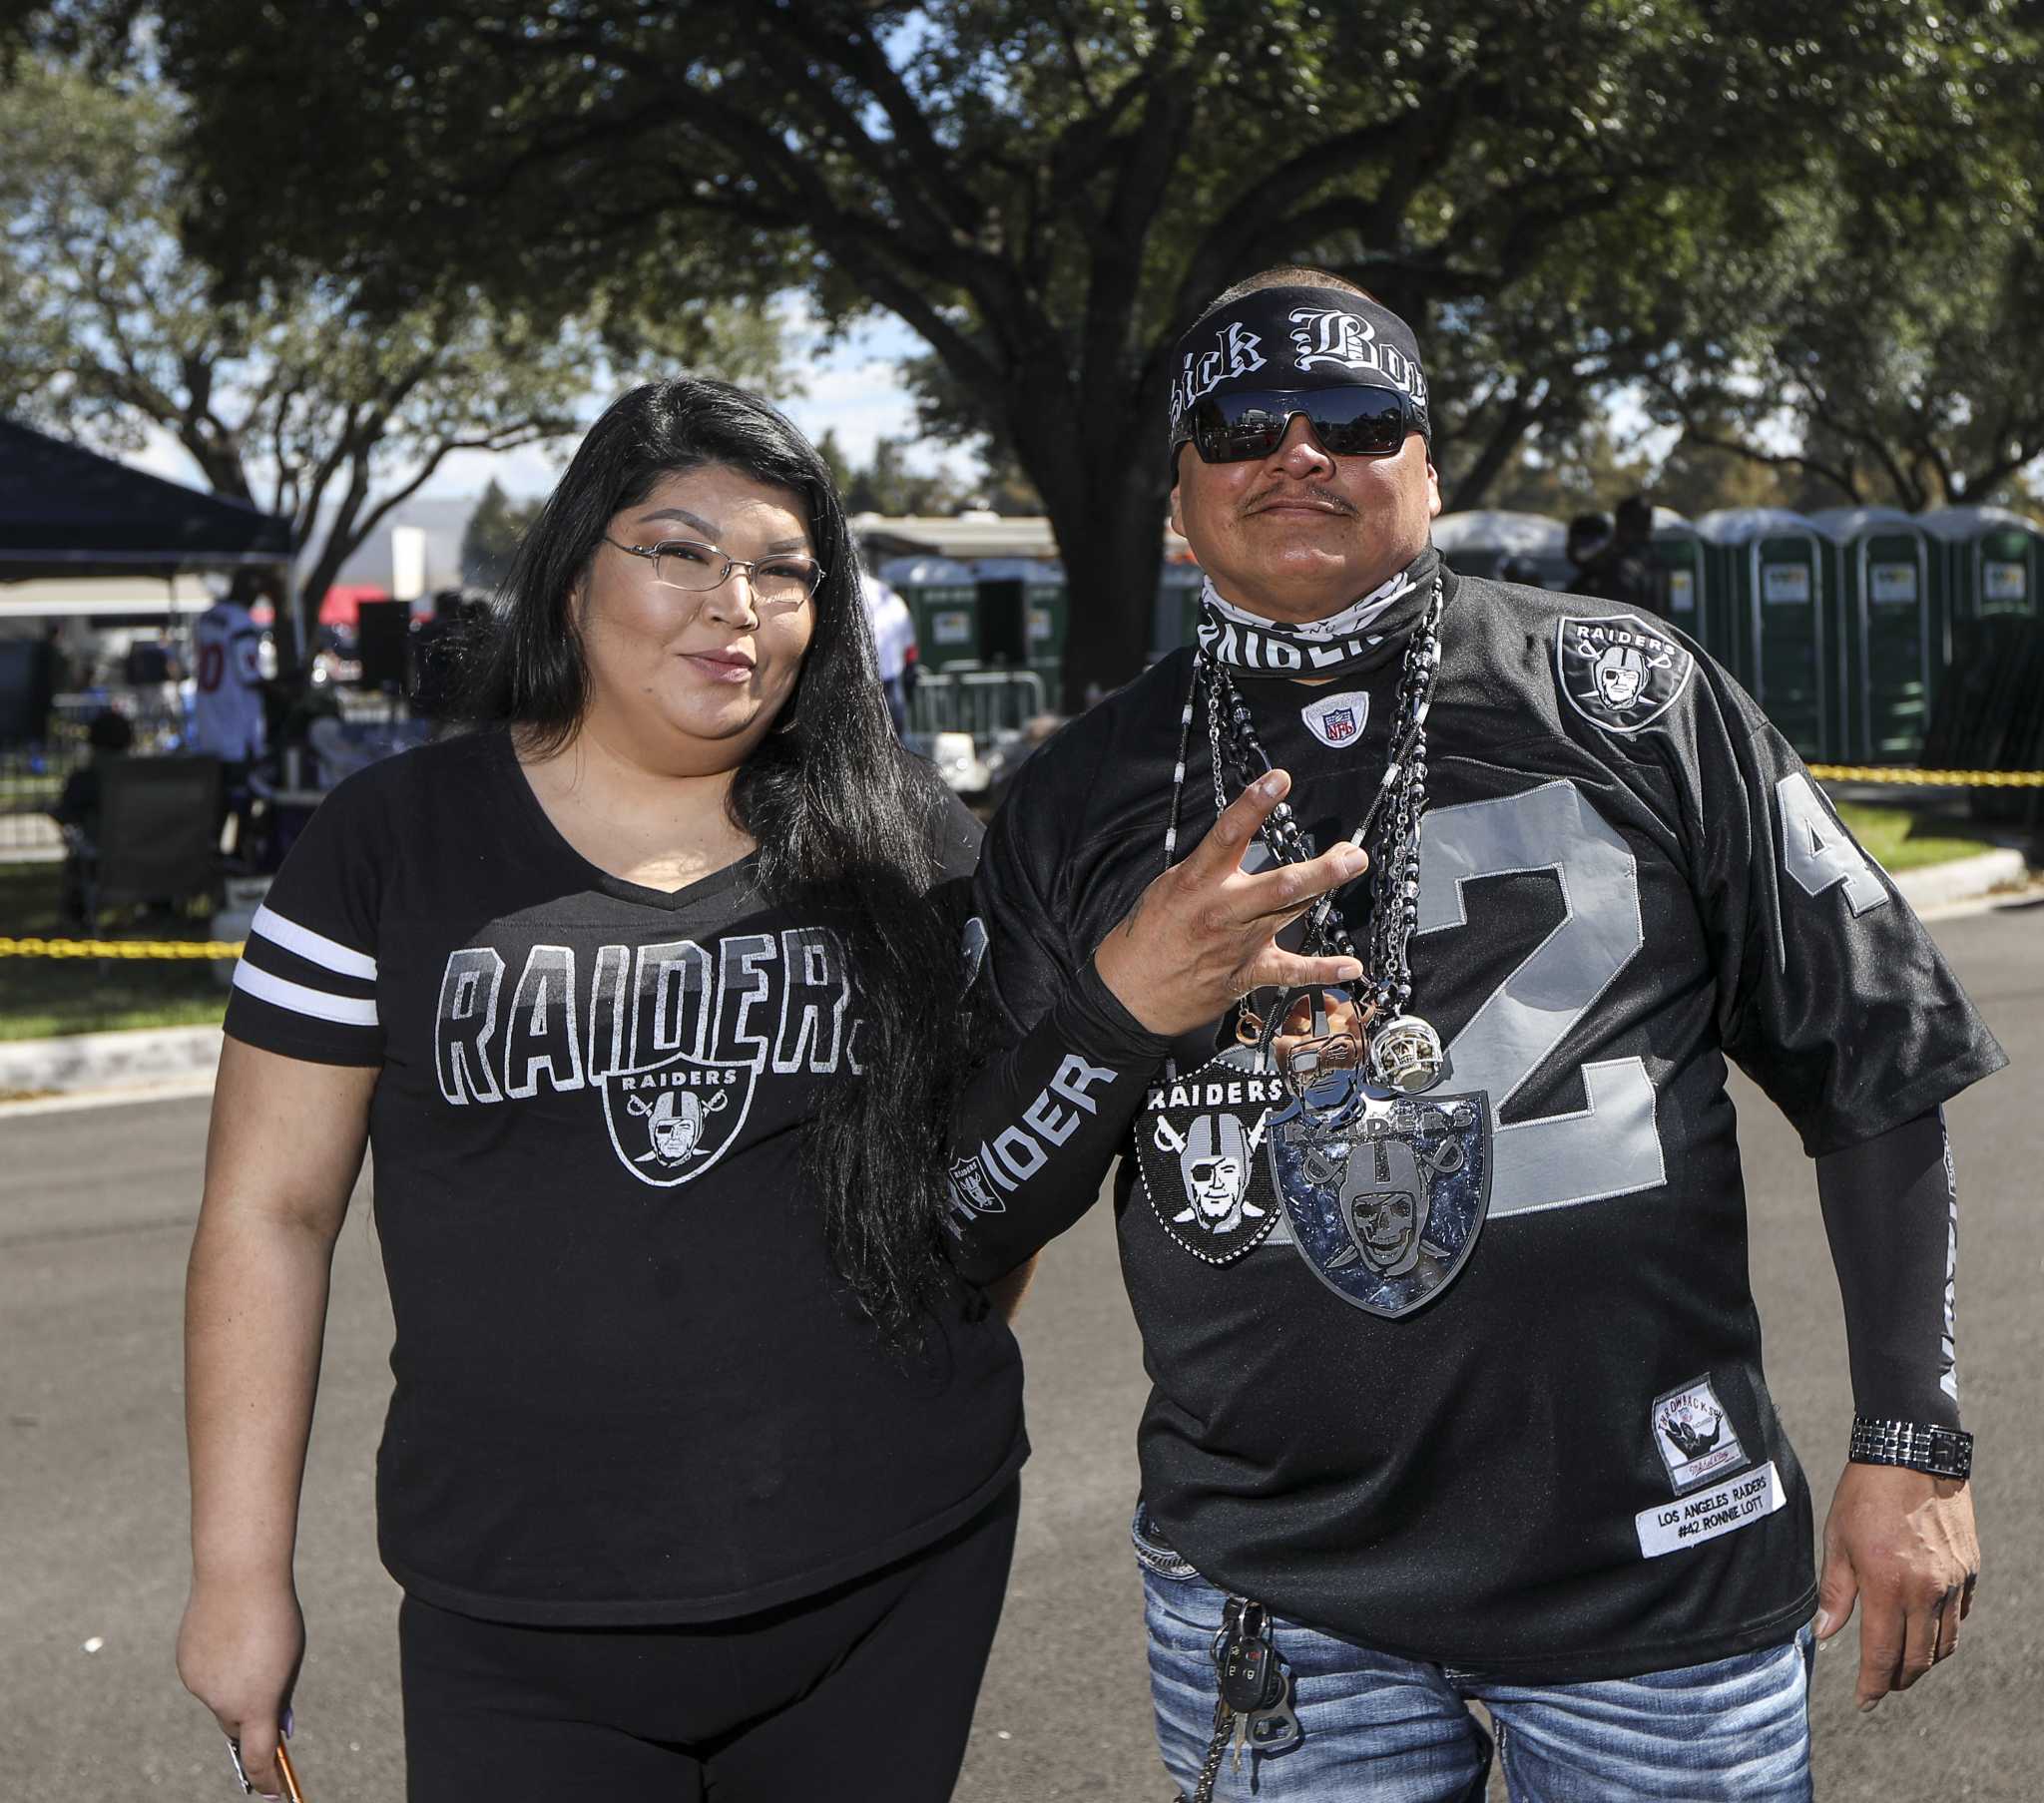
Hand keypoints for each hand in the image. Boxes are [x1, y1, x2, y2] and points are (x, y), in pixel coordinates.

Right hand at [177, 1577, 304, 1798]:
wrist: (237, 1576)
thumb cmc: (275, 1615)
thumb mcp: (290, 1658)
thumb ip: (279, 1694)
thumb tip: (275, 1725)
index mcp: (256, 1703)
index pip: (258, 1756)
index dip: (267, 1778)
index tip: (274, 1792)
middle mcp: (223, 1702)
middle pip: (238, 1724)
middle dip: (251, 1716)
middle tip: (266, 1689)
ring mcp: (199, 1685)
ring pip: (220, 1698)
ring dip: (234, 1683)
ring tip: (248, 1641)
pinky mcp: (185, 1667)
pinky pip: (206, 1677)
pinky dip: (218, 1667)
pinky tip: (227, 1636)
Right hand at [1093, 769, 1365, 1038]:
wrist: (1129, 993)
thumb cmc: (1149, 934)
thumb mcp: (1169, 887)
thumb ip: (1209, 867)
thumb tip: (1243, 841)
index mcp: (1196, 881)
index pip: (1227, 835)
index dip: (1253, 805)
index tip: (1279, 779)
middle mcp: (1221, 910)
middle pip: (1279, 885)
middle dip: (1320, 868)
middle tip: (1352, 852)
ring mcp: (1237, 944)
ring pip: (1289, 912)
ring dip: (1324, 890)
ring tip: (1353, 866)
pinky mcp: (1246, 974)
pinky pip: (1290, 972)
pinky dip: (1322, 970)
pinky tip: (1350, 966)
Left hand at [1814, 1461, 1978, 1709]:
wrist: (1913, 1454)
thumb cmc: (1865, 1493)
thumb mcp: (1837, 1539)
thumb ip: (1834, 1591)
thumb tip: (1824, 1634)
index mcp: (1888, 1586)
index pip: (1883, 1655)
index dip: (1874, 1685)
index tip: (1865, 1701)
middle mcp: (1927, 1592)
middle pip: (1918, 1659)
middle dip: (1898, 1679)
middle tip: (1882, 1685)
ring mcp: (1955, 1583)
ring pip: (1945, 1644)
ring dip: (1924, 1661)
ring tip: (1904, 1664)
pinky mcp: (1971, 1570)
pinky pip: (1962, 1616)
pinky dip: (1945, 1632)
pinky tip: (1927, 1629)